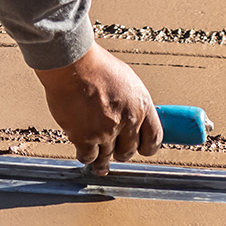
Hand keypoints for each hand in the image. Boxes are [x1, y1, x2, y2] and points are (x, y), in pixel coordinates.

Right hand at [33, 45, 161, 172]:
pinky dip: (86, 155)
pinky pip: (88, 157)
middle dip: (120, 151)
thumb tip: (135, 117)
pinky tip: (84, 151)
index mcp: (141, 105)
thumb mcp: (126, 80)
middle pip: (128, 151)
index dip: (146, 148)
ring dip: (102, 159)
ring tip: (100, 163)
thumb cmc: (95, 65)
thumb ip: (133, 103)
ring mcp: (106, 131)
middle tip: (114, 150)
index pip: (153, 139)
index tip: (141, 149)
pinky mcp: (85, 137)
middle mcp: (127, 120)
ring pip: (107, 157)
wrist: (71, 62)